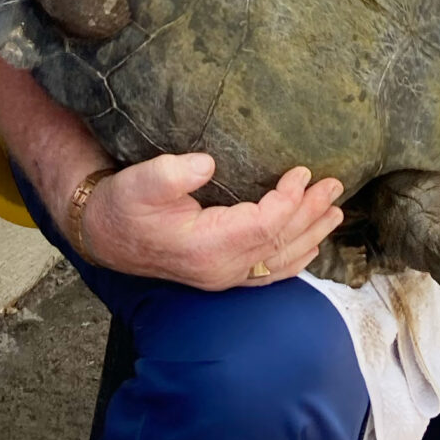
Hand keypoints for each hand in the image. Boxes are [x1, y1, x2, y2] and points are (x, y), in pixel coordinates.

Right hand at [81, 154, 343, 289]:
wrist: (103, 234)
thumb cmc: (123, 204)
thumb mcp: (142, 181)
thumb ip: (174, 172)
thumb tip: (208, 163)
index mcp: (208, 248)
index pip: (266, 226)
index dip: (291, 200)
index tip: (303, 172)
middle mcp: (221, 270)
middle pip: (280, 244)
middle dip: (311, 215)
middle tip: (335, 187)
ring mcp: (222, 277)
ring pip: (280, 263)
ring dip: (311, 237)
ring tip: (335, 213)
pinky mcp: (221, 274)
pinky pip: (267, 274)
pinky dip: (294, 260)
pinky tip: (311, 248)